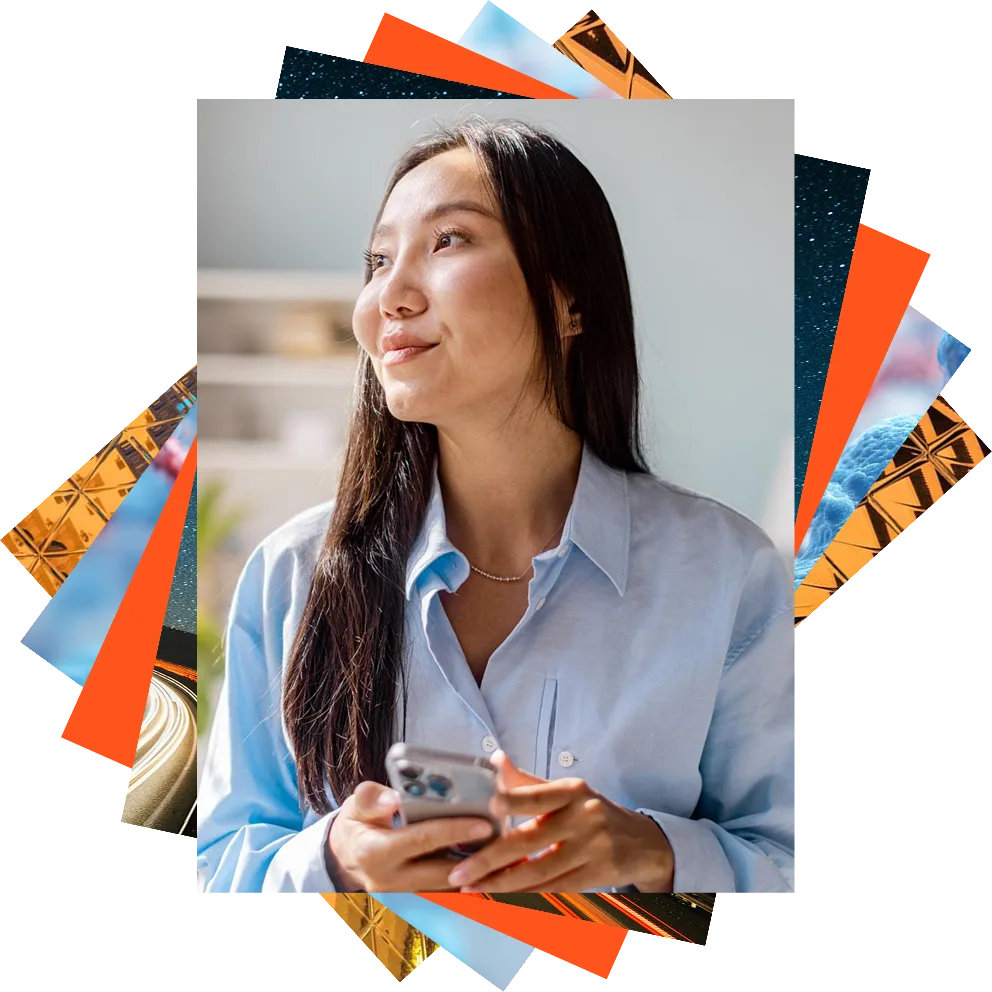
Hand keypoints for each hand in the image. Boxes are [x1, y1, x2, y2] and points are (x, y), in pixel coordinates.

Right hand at [327, 781, 494, 891]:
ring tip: (511, 859)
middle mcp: (390, 881)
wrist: (346, 857)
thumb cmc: (358, 823)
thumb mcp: (356, 804)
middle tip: (508, 842)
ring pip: (450, 889)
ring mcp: (403, 896)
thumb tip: (394, 798)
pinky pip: (448, 894)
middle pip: (443, 871)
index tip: (484, 823)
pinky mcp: (415, 901)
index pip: (422, 839)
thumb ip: (371, 798)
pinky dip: (472, 882)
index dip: (455, 831)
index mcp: (376, 852)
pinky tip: (496, 870)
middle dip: (478, 859)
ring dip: (480, 875)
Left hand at [445, 751, 674, 892]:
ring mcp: (592, 849)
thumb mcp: (567, 791)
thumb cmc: (591, 811)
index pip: (537, 795)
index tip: (488, 807)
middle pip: (530, 840)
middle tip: (459, 872)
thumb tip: (494, 759)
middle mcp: (584, 817)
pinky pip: (552, 890)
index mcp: (572, 791)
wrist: (642, 843)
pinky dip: (524, 896)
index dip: (513, 800)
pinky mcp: (596, 877)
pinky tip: (500, 899)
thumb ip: (527, 782)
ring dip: (500, 884)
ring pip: (538, 872)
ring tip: (470, 889)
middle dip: (490, 859)